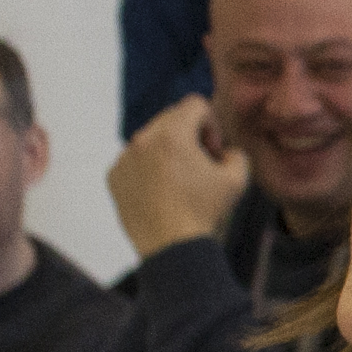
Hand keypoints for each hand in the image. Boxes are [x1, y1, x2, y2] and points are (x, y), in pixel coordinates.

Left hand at [107, 98, 246, 258]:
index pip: (195, 104)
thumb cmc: (204, 212)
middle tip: (200, 165)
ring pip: (150, 139)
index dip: (211, 124)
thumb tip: (225, 152)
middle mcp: (142, 140)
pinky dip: (148, 170)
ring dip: (168, 152)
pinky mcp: (114, 176)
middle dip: (189, 135)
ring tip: (180, 182)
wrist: (172, 247)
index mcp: (172, 134)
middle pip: (171, 118)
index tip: (212, 151)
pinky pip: (134, 160)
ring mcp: (124, 158)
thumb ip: (236, 154)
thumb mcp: (237, 179)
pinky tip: (162, 193)